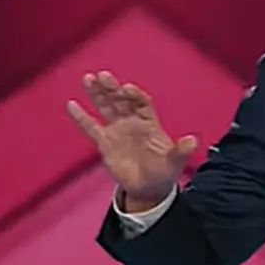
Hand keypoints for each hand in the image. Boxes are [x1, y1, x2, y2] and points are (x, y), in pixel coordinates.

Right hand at [66, 71, 196, 205]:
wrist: (149, 188)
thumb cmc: (163, 172)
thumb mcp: (174, 162)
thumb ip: (180, 151)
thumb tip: (193, 141)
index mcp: (149, 122)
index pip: (141, 103)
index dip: (134, 95)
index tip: (126, 88)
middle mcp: (132, 121)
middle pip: (121, 100)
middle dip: (113, 88)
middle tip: (103, 75)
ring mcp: (117, 130)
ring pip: (106, 107)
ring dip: (97, 94)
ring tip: (88, 78)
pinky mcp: (105, 142)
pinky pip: (91, 127)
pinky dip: (81, 117)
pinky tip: (72, 104)